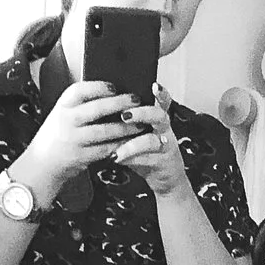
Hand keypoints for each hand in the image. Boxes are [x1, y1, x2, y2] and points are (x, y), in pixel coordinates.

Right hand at [13, 78, 137, 201]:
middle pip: (97, 109)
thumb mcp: (62, 114)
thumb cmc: (56, 136)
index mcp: (62, 106)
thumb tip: (111, 94)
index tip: (114, 87)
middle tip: (136, 100)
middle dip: (120, 103)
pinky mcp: (81, 157)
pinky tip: (131, 142)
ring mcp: (73, 140)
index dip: (98, 87)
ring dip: (126, 128)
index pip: (79, 90)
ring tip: (140, 124)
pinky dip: (120, 145)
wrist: (42, 163)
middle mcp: (66, 121)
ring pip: (105, 131)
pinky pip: (105, 149)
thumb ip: (80, 105)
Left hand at [113, 83, 192, 199]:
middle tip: (124, 115)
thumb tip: (98, 108)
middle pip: (159, 115)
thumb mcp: (136, 135)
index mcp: (157, 118)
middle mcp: (164, 130)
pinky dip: (131, 159)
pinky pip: (147, 159)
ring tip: (116, 148)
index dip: (161, 93)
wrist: (165, 180)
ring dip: (132, 143)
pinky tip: (117, 158)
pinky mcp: (163, 163)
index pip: (163, 100)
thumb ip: (124, 122)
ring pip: (152, 140)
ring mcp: (166, 146)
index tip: (154, 85)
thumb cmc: (146, 154)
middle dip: (141, 113)